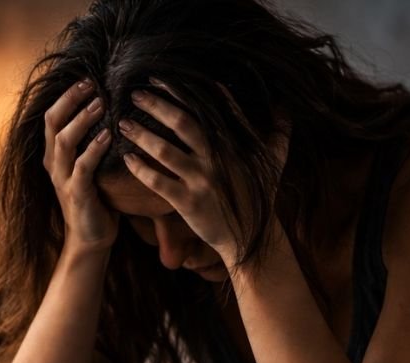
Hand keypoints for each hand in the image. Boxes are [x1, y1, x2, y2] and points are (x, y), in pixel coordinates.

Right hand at [43, 78, 116, 249]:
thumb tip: (114, 115)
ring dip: (83, 120)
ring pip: (64, 141)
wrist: (91, 240)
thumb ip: (93, 144)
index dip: (67, 96)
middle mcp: (54, 164)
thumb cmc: (97, 200)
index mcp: (55, 156)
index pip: (53, 116)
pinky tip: (108, 136)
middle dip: (71, 100)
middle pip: (53, 122)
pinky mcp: (76, 194)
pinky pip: (82, 167)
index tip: (86, 79)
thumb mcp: (91, 168)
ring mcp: (63, 179)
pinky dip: (94, 150)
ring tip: (101, 103)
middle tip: (92, 84)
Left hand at [118, 79, 290, 263]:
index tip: (159, 76)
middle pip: (182, 123)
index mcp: (233, 144)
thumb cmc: (260, 197)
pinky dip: (140, 169)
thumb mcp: (276, 162)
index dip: (182, 90)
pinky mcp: (187, 203)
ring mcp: (201, 181)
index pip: (207, 108)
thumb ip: (280, 132)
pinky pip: (158, 182)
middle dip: (156, 105)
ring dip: (141, 134)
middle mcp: (216, 159)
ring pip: (164, 150)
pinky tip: (127, 158)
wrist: (250, 238)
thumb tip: (285, 106)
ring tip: (123, 122)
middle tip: (135, 93)